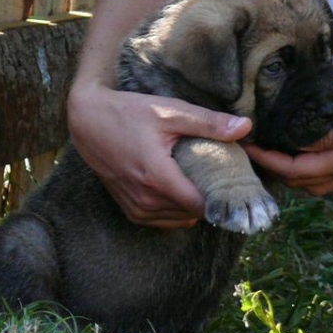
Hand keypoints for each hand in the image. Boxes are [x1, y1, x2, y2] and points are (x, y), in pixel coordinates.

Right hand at [68, 80, 251, 228]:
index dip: (223, 198)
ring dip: (193, 204)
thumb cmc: (127, 114)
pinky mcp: (131, 212)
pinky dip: (176, 208)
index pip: (204, 206)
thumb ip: (209, 123)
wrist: (87, 121)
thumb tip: (245, 127)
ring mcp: (137, 210)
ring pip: (181, 219)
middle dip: (210, 198)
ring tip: (199, 180)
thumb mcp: (170, 113)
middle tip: (219, 177)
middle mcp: (147, 201)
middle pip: (195, 213)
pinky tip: (179, 186)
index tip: (235, 184)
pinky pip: (165, 219)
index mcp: (159, 179)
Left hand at [245, 101, 332, 195]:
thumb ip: (330, 138)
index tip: (248, 146)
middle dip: (271, 168)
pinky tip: (301, 151)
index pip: (291, 169)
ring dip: (286, 169)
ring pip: (307, 180)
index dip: (267, 160)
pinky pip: (321, 173)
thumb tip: (297, 143)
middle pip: (296, 180)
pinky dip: (303, 166)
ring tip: (271, 151)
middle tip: (253, 149)